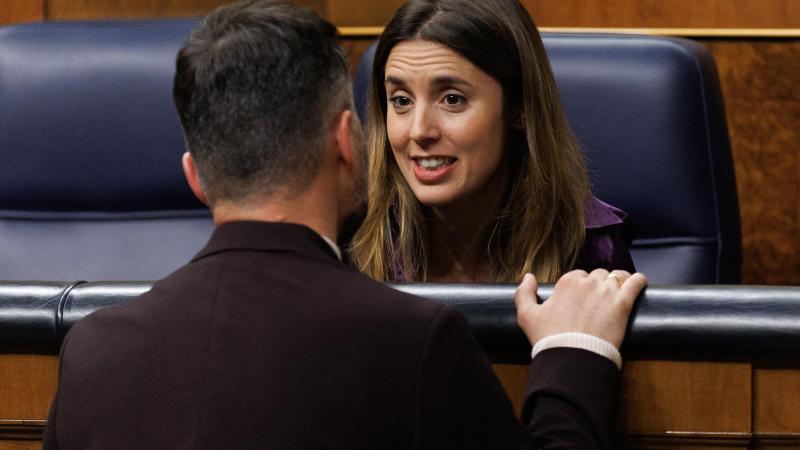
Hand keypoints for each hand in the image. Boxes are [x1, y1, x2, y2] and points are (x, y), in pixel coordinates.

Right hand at [514, 269, 647, 347]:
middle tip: (598, 302)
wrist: (572, 357)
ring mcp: (606, 291)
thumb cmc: (548, 338)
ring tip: (619, 292)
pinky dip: (639, 281)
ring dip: (618, 281)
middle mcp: (587, 282)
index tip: (581, 300)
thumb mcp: (526, 316)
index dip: (580, 287)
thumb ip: (523, 293)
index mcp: (566, 282)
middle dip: (598, 285)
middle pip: (598, 275)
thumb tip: (528, 276)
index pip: (578, 276)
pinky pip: (636, 282)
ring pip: (617, 276)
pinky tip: (640, 283)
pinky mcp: (623, 303)